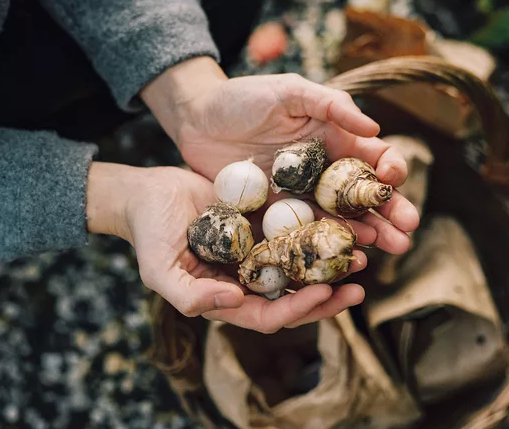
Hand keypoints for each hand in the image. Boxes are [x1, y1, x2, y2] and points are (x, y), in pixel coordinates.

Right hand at [85, 162, 368, 332]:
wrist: (147, 192)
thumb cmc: (149, 234)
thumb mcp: (160, 270)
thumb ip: (191, 296)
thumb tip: (234, 301)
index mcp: (228, 299)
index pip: (270, 316)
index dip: (299, 309)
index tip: (325, 292)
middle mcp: (249, 280)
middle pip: (297, 297)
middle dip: (329, 296)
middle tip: (359, 285)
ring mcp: (259, 251)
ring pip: (304, 265)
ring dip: (331, 264)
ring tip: (361, 254)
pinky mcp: (265, 223)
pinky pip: (298, 230)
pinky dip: (320, 230)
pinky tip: (343, 221)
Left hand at [142, 57, 418, 254]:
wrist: (196, 119)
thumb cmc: (243, 97)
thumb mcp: (289, 91)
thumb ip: (331, 105)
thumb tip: (374, 129)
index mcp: (336, 140)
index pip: (375, 158)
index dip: (391, 170)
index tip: (392, 179)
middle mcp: (326, 173)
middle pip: (367, 197)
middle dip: (391, 214)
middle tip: (407, 234)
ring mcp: (303, 197)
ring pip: (344, 221)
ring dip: (369, 235)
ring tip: (389, 249)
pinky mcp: (277, 216)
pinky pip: (306, 235)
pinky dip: (326, 247)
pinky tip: (344, 257)